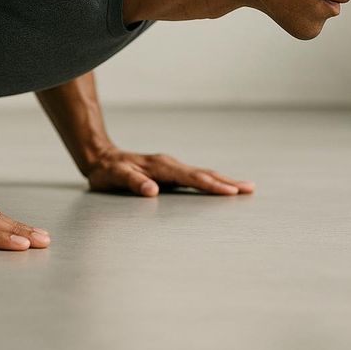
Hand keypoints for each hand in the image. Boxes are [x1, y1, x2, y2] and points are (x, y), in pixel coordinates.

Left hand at [86, 147, 254, 196]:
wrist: (101, 158)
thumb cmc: (107, 171)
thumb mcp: (114, 177)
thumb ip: (132, 182)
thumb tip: (152, 190)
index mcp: (160, 167)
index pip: (191, 177)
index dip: (211, 185)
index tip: (230, 191)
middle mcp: (169, 164)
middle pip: (203, 173)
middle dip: (227, 181)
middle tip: (249, 189)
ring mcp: (171, 167)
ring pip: (201, 174)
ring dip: (223, 181)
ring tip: (244, 188)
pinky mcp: (170, 172)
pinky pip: (195, 176)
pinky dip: (211, 181)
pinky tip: (221, 187)